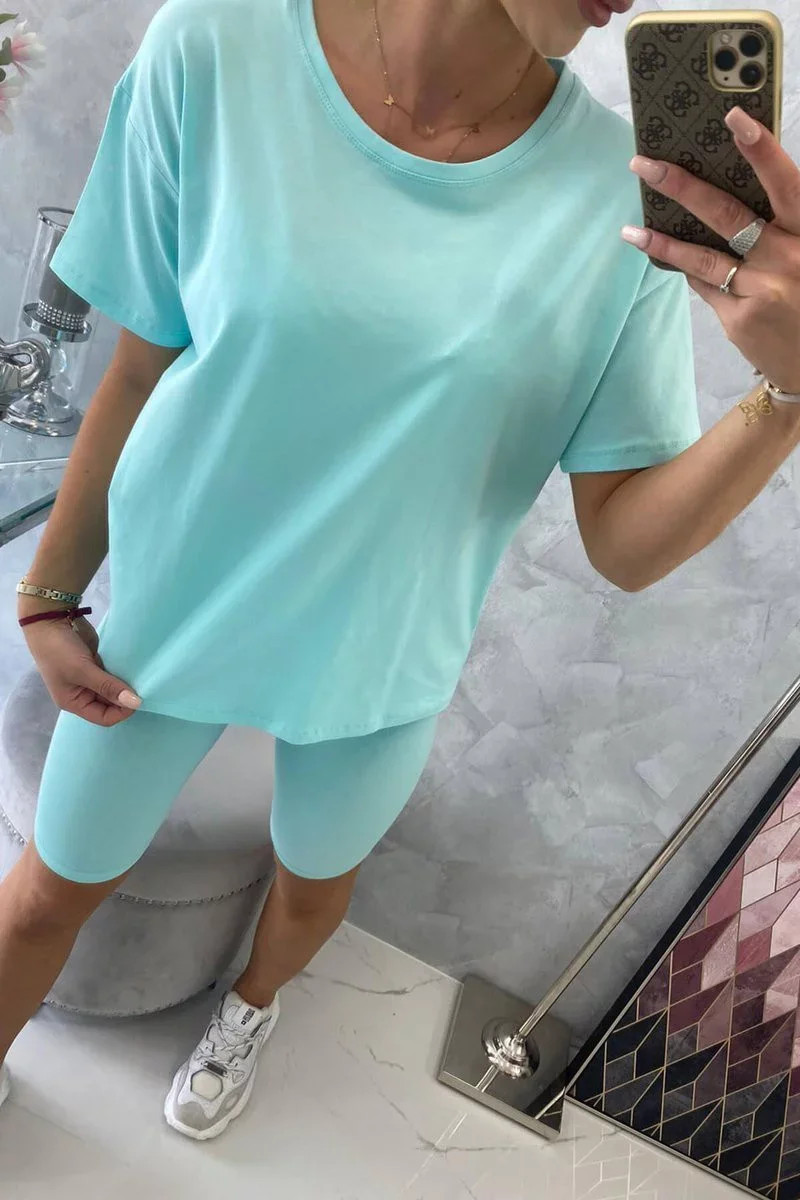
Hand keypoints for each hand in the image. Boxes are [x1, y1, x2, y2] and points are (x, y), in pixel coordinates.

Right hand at [19, 605, 141, 725]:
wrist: (49, 620)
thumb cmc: (59, 650)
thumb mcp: (82, 671)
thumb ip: (108, 687)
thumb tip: (136, 703)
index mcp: (74, 703)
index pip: (104, 718)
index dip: (122, 712)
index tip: (138, 698)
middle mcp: (82, 694)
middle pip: (110, 705)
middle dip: (124, 698)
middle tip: (143, 686)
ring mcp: (89, 678)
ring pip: (113, 689)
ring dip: (125, 685)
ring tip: (141, 678)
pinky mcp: (95, 664)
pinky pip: (112, 675)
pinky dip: (122, 673)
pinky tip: (134, 669)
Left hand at [622, 106, 799, 394]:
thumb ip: (783, 225)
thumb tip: (724, 196)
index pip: (787, 184)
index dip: (761, 151)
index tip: (734, 118)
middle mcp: (789, 257)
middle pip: (729, 214)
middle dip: (683, 186)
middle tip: (645, 165)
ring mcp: (761, 290)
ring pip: (702, 257)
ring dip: (662, 241)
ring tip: (631, 229)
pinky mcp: (740, 319)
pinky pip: (706, 285)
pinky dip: (689, 270)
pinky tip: (668, 256)